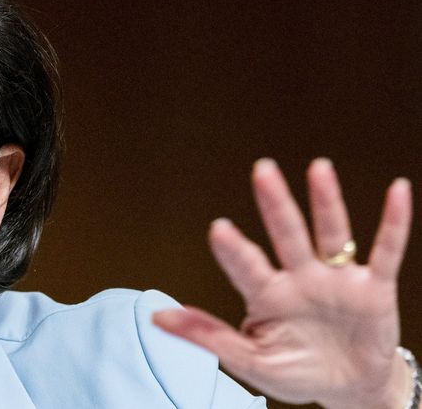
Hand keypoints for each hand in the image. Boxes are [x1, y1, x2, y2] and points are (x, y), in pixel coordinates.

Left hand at [153, 158, 412, 408]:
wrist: (348, 389)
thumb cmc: (297, 370)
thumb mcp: (250, 360)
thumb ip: (208, 336)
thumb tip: (159, 317)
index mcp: (267, 295)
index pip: (247, 267)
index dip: (234, 250)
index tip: (219, 229)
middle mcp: (300, 278)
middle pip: (286, 234)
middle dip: (275, 204)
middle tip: (262, 170)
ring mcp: (336, 279)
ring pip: (331, 233)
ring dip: (327, 202)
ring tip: (319, 169)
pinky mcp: (373, 287)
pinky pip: (385, 250)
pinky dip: (393, 222)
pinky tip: (396, 191)